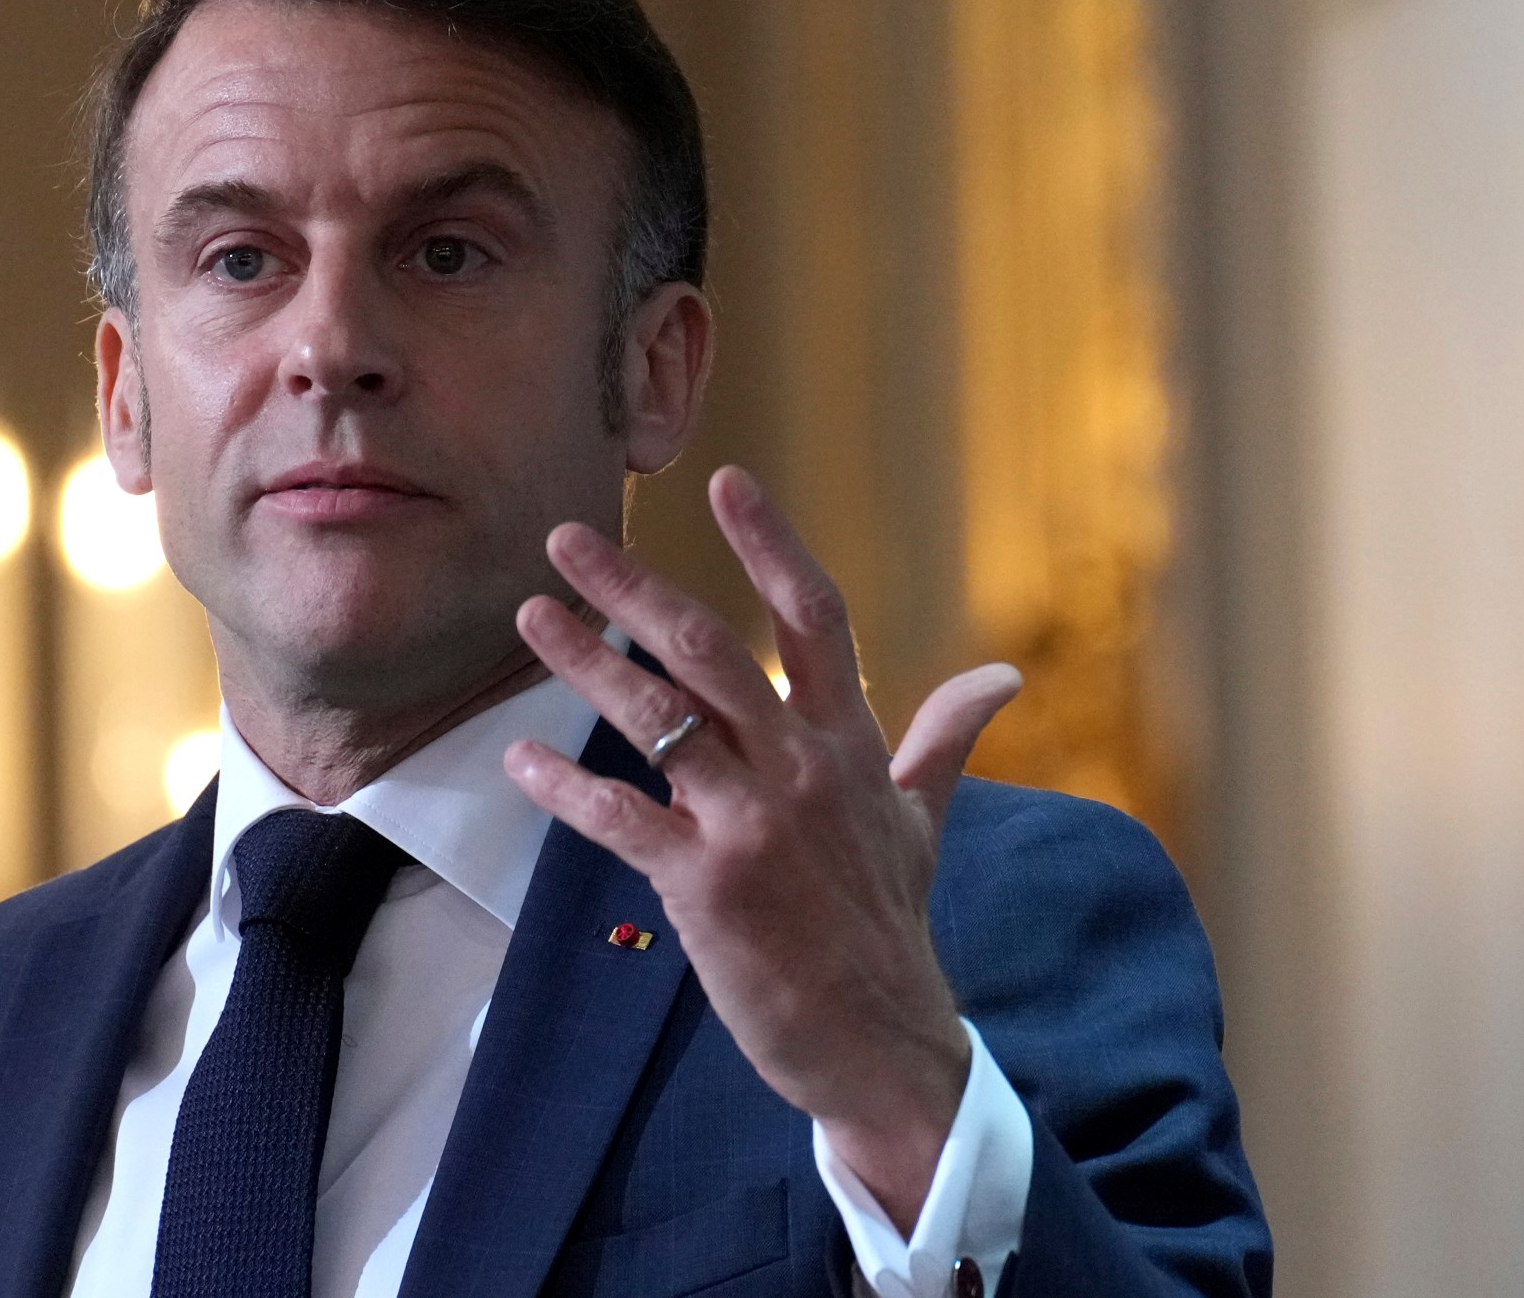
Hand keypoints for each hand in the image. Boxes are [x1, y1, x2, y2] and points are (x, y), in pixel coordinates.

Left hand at [504, 465, 1021, 1232]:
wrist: (881, 1042)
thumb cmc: (890, 927)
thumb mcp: (921, 822)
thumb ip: (943, 739)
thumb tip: (1002, 676)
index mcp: (849, 745)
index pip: (815, 618)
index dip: (770, 544)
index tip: (725, 481)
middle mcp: (802, 770)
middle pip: (710, 649)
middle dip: (632, 586)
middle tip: (566, 538)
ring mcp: (752, 824)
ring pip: (656, 719)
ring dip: (584, 663)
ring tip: (531, 619)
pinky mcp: (705, 885)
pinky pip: (620, 817)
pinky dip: (564, 787)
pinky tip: (521, 760)